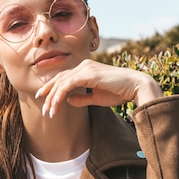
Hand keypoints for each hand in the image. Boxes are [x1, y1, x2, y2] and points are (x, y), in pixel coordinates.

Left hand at [35, 59, 163, 117]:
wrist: (135, 87)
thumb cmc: (119, 92)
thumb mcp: (96, 97)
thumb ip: (82, 98)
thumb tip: (68, 100)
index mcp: (85, 69)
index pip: (63, 77)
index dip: (52, 88)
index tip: (44, 100)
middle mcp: (84, 66)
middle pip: (59, 79)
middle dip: (48, 94)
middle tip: (43, 109)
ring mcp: (86, 68)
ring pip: (61, 82)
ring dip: (52, 98)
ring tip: (49, 112)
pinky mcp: (88, 74)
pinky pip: (68, 85)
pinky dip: (59, 95)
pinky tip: (56, 105)